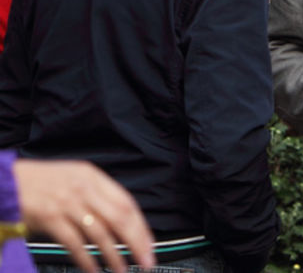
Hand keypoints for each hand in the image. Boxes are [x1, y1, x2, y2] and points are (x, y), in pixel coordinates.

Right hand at [13, 159, 154, 272]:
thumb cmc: (38, 183)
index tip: (150, 245)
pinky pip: (75, 243)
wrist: (4, 181)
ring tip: (122, 269)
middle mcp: (84, 187)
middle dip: (137, 243)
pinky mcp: (50, 217)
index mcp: (93, 176)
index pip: (127, 203)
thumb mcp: (72, 179)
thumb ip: (96, 195)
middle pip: (120, 218)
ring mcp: (67, 202)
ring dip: (114, 255)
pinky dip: (86, 259)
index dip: (141, 227)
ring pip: (101, 233)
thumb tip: (120, 221)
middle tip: (147, 261)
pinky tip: (93, 270)